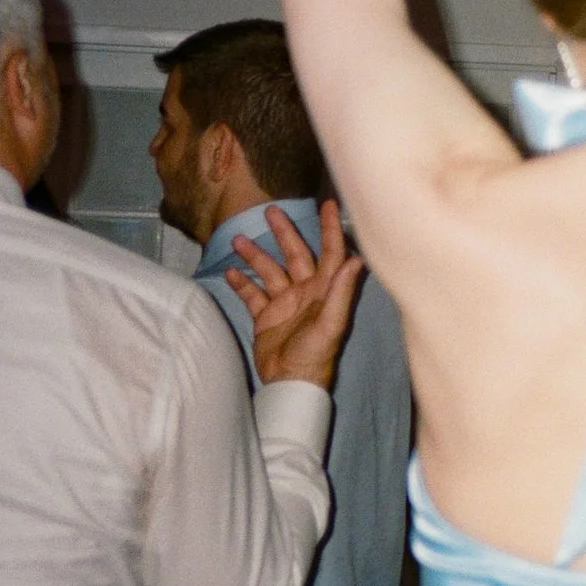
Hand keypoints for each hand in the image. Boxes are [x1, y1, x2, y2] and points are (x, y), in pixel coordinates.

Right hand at [235, 201, 366, 390]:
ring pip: (270, 271)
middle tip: (270, 210)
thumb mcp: (331, 323)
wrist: (290, 382)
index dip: (330, 228)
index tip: (328, 203)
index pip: (330, 251)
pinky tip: (230, 271)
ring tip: (237, 240)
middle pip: (296, 254)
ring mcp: (285, 303)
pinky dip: (242, 283)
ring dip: (256, 255)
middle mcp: (306, 291)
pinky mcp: (266, 317)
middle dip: (285, 232)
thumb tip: (355, 260)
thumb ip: (341, 292)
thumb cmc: (316, 355)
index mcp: (325, 289)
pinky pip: (253, 294)